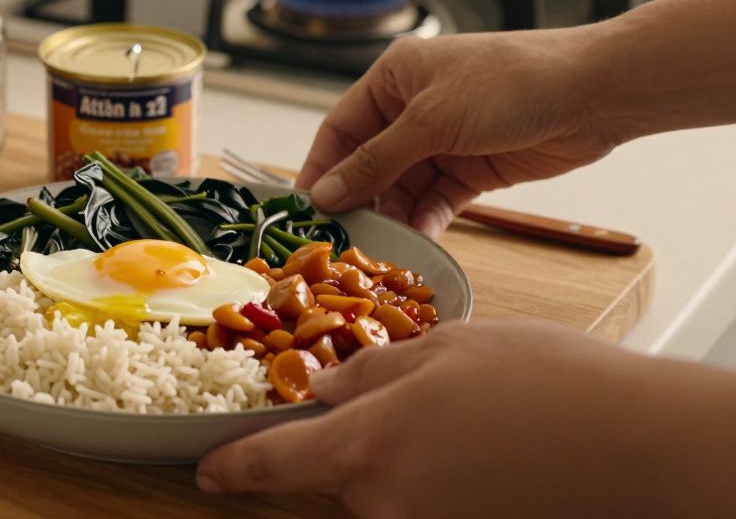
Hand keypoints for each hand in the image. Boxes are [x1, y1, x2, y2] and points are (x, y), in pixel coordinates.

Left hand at [196, 321, 735, 517]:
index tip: (210, 471)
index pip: (274, 463)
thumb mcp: (444, 349)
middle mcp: (387, 502)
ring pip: (388, 485)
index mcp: (367, 446)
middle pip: (340, 472)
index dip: (236, 466)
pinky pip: (430, 500)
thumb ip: (371, 373)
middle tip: (419, 399)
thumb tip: (325, 387)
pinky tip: (488, 443)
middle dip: (359, 436)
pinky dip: (442, 473)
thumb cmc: (544, 382)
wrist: (640, 444)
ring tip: (471, 417)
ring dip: (407, 453)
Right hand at [295, 29, 619, 237]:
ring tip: (379, 249)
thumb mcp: (430, 122)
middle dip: (357, 200)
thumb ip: (375, 162)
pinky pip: (436, 200)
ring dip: (393, 216)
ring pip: (402, 187)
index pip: (340, 129)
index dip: (321, 169)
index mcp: (394, 78)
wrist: (593, 93)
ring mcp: (444, 139)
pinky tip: (418, 241)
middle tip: (340, 240)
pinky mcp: (472, 168)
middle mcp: (413, 107)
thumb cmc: (509, 84)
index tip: (304, 210)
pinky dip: (426, 221)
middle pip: (369, 163)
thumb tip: (325, 194)